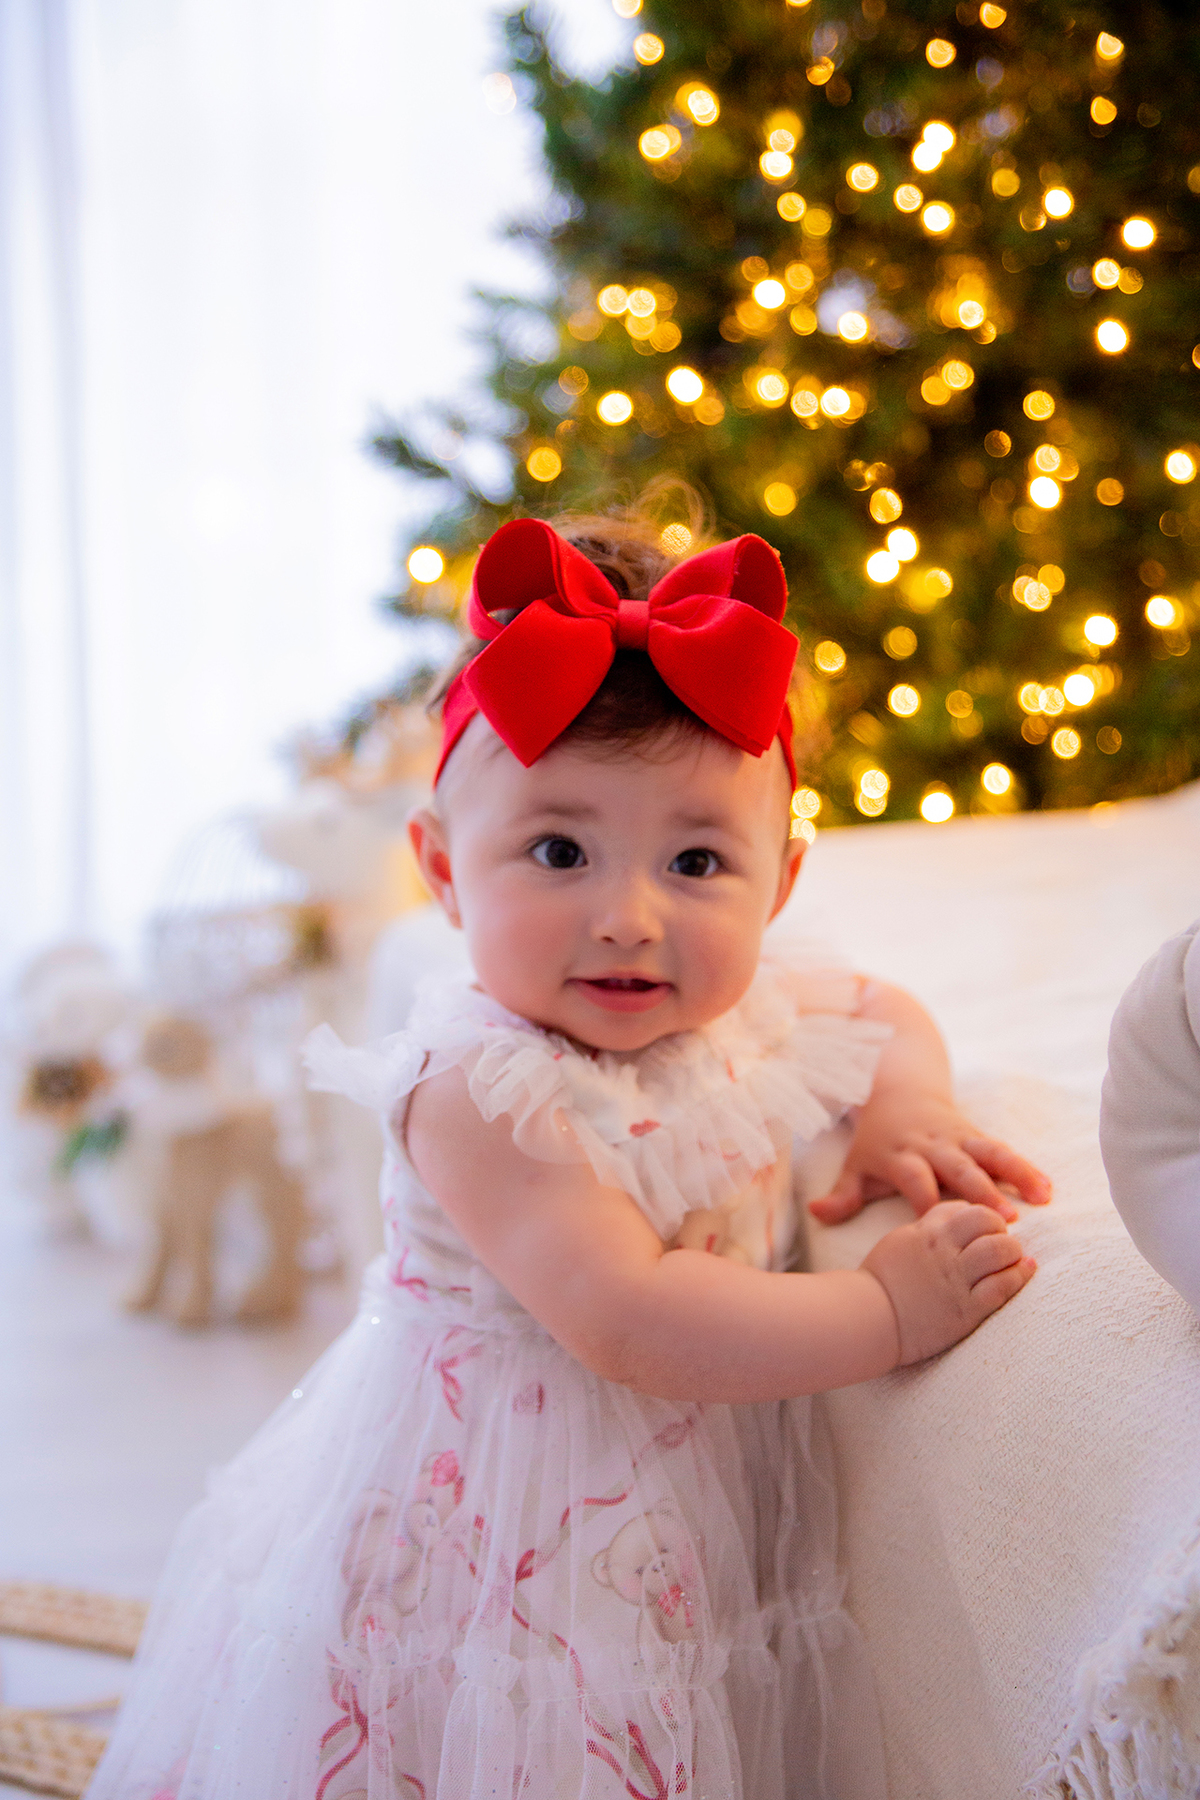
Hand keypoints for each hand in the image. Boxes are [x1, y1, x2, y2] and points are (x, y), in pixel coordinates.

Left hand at [808, 1088, 1051, 1225]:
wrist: (900, 1090)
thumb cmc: (879, 1141)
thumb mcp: (857, 1164)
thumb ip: (844, 1194)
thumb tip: (818, 1215)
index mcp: (901, 1155)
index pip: (914, 1178)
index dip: (925, 1200)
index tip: (939, 1228)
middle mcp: (932, 1146)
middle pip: (958, 1168)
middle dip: (981, 1191)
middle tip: (1005, 1219)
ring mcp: (958, 1138)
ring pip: (990, 1154)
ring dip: (1015, 1175)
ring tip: (1041, 1198)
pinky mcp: (977, 1133)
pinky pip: (1004, 1148)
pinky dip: (1026, 1166)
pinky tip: (1048, 1188)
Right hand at [862, 1200, 1035, 1365]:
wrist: (867, 1318)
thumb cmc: (881, 1281)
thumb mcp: (901, 1240)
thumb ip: (929, 1228)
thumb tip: (956, 1218)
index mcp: (927, 1231)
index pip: (966, 1208)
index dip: (981, 1216)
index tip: (983, 1229)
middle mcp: (944, 1250)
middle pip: (988, 1221)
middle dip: (1001, 1228)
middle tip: (1001, 1242)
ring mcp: (956, 1279)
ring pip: (1001, 1250)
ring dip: (1013, 1252)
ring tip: (1015, 1258)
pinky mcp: (966, 1309)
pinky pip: (1002, 1287)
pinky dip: (1018, 1277)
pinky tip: (1024, 1271)